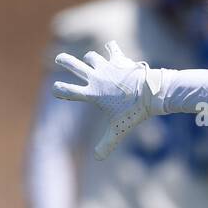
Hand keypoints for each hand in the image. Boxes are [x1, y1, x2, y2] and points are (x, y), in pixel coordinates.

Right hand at [52, 41, 163, 159]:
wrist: (151, 92)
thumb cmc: (134, 111)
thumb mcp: (119, 129)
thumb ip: (107, 143)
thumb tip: (98, 158)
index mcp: (93, 94)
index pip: (68, 91)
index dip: (59, 90)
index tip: (55, 89)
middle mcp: (96, 78)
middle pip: (73, 64)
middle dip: (63, 60)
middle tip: (58, 59)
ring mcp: (107, 67)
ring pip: (91, 57)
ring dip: (90, 59)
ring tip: (90, 62)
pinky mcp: (119, 59)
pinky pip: (112, 48)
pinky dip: (111, 49)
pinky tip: (112, 49)